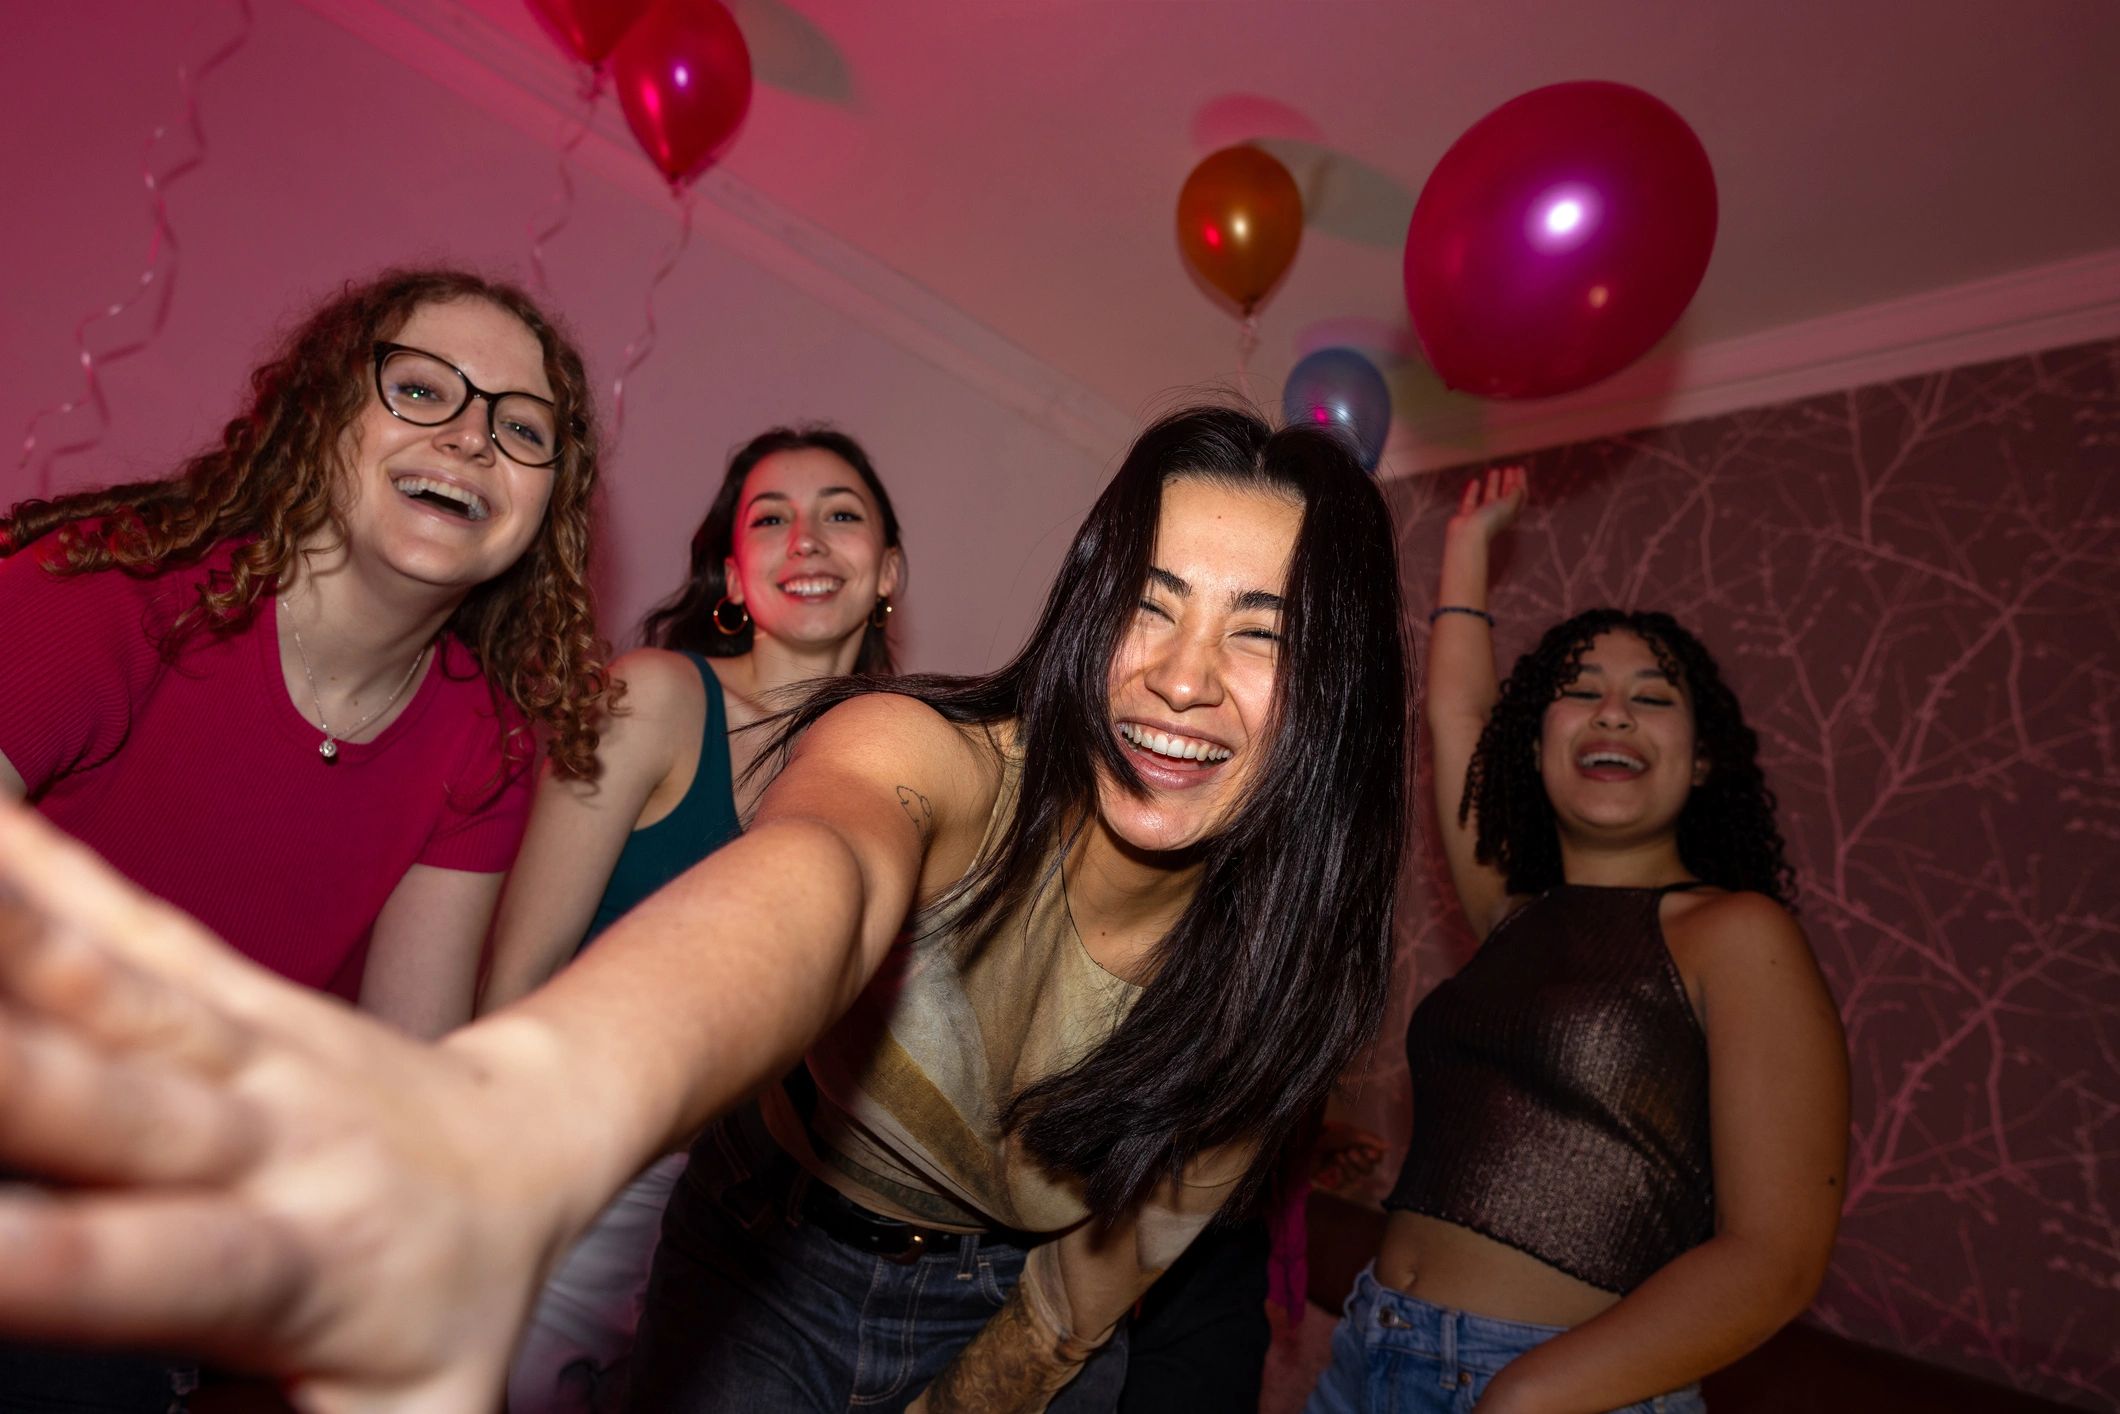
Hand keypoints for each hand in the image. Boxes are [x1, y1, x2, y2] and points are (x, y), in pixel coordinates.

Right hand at [0, 803, 565, 1412]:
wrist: (540, 1147)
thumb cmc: (455, 1325)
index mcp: (294, 1265)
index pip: (147, 1268)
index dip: (39, 1264)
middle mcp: (259, 1136)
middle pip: (107, 1093)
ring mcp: (242, 1042)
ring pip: (100, 979)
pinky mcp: (224, 986)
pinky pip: (119, 914)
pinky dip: (27, 855)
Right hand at [1446, 464, 1527, 545]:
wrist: (1468, 534)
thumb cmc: (1491, 520)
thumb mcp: (1509, 505)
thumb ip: (1515, 494)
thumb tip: (1518, 485)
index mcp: (1511, 512)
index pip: (1519, 495)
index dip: (1521, 481)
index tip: (1519, 468)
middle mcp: (1498, 513)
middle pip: (1506, 495)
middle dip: (1509, 481)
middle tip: (1508, 468)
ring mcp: (1482, 514)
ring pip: (1490, 495)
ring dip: (1494, 483)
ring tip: (1494, 470)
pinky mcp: (1468, 514)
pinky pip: (1472, 499)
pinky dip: (1474, 491)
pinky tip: (1475, 482)